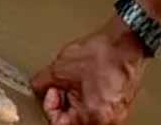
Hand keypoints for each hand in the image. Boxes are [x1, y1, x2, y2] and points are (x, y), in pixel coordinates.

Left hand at [31, 17, 147, 124]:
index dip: (50, 106)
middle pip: (73, 120)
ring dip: (74, 98)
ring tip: (75, 79)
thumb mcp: (57, 70)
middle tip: (62, 84)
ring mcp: (116, 113)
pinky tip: (86, 79)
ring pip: (84, 112)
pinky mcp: (119, 103)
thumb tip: (37, 89)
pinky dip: (87, 94)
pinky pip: (96, 105)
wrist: (124, 43)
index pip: (59, 123)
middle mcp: (108, 120)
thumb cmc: (100, 56)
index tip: (52, 91)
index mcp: (92, 118)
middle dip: (62, 102)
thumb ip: (40, 84)